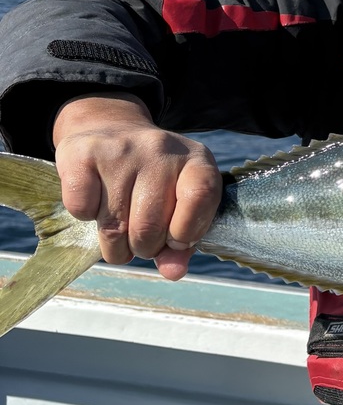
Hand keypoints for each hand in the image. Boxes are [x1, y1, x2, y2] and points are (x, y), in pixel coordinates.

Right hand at [52, 94, 222, 279]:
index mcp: (196, 161)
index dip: (186, 233)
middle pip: (148, 226)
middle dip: (143, 248)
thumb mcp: (180, 204)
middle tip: (140, 238)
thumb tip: (172, 273)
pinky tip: (96, 201)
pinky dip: (85, 217)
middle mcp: (160, 149)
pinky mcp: (83, 153)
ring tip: (119, 228)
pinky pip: (80, 209)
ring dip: (114, 244)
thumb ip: (183, 244)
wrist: (112, 131)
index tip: (175, 240)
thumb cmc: (154, 181)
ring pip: (113, 227)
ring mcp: (121, 149)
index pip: (200, 198)